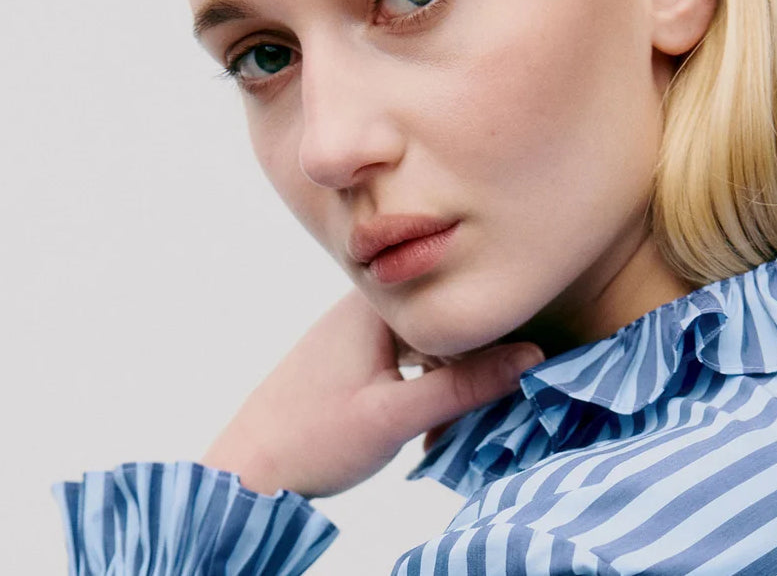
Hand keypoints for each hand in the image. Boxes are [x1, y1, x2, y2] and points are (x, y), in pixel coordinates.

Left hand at [199, 290, 543, 497]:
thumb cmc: (311, 439)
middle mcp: (366, 307)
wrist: (246, 471)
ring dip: (447, 389)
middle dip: (470, 373)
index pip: (455, 306)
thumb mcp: (395, 416)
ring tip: (447, 432)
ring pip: (429, 349)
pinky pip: (408, 363)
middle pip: (445, 326)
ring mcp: (357, 332)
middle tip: (481, 417)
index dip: (493, 341)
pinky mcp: (353, 358)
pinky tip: (428, 431)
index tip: (516, 381)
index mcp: (375, 305)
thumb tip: (531, 359)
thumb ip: (464, 387)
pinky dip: (424, 393)